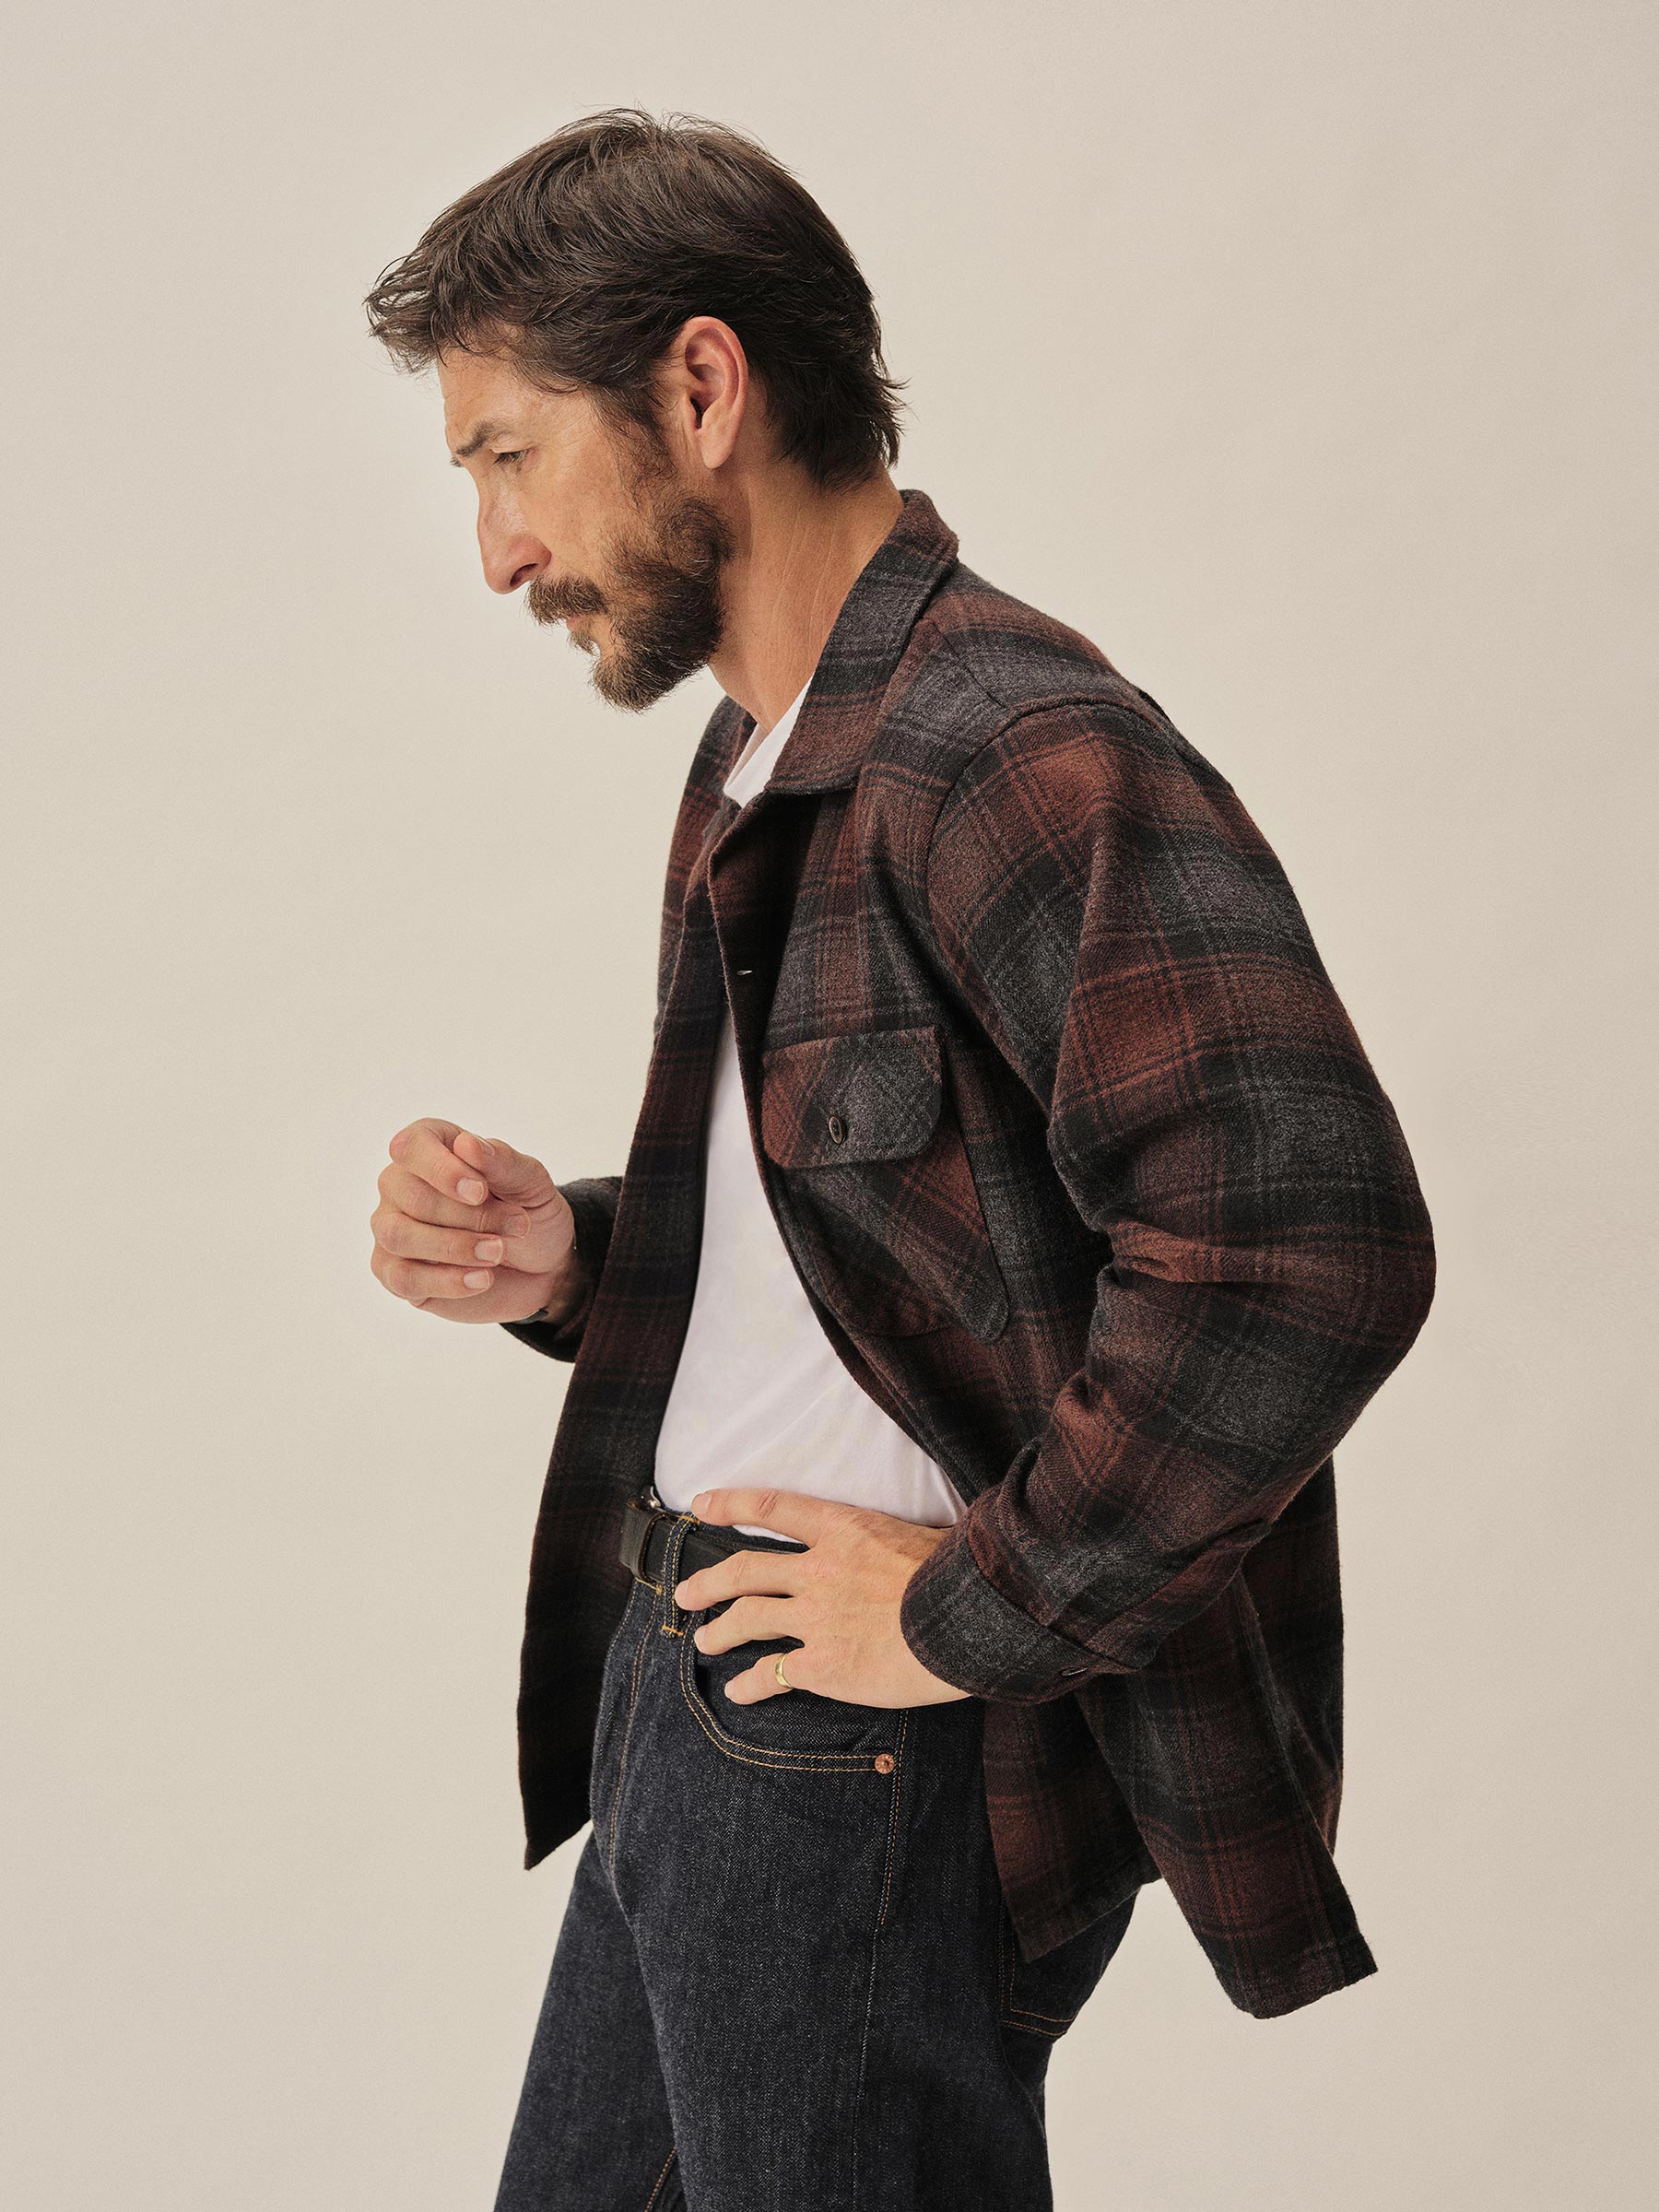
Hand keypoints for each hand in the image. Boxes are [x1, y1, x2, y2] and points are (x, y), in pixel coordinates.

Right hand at [369, 1118, 582, 1324]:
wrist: (542, 1263)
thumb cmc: (527, 1209)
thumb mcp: (530, 1181)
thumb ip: (501, 1160)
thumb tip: (466, 1144)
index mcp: (429, 1148)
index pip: (411, 1147)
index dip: (443, 1170)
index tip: (481, 1192)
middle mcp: (400, 1185)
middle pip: (413, 1197)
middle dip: (470, 1216)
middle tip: (517, 1226)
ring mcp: (392, 1230)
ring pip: (399, 1236)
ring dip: (455, 1247)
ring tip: (497, 1253)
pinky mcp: (396, 1274)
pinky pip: (403, 1278)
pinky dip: (447, 1281)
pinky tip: (482, 1280)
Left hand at [671, 1488, 973, 1708]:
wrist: (966, 1623)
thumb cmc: (957, 1576)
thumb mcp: (922, 1536)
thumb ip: (895, 1540)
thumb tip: (910, 1539)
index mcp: (844, 1529)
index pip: (773, 1507)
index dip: (731, 1504)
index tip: (701, 1506)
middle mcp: (819, 1570)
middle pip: (746, 1570)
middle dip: (708, 1582)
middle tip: (686, 1593)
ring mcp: (816, 1618)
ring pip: (748, 1619)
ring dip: (719, 1630)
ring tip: (705, 1639)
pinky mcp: (822, 1664)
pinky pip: (772, 1674)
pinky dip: (750, 1684)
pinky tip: (739, 1692)